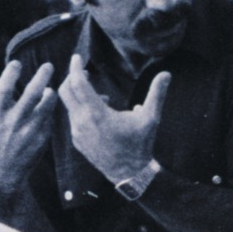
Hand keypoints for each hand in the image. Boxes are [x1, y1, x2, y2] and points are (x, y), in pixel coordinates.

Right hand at [0, 61, 55, 196]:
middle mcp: (14, 122)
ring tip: (50, 89)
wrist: (1, 175)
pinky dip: (50, 111)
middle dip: (41, 78)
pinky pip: (49, 120)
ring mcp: (29, 131)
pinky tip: (49, 106)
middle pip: (30, 95)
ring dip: (50, 95)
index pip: (3, 89)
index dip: (10, 74)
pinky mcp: (41, 140)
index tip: (17, 63)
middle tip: (49, 65)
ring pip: (45, 107)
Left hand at [57, 54, 169, 182]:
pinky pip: (73, 119)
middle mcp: (82, 122)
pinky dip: (81, 110)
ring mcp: (77, 133)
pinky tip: (99, 113)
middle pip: (66, 92)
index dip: (76, 68)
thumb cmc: (140, 144)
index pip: (78, 84)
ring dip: (80, 96)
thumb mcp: (150, 118)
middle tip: (84, 72)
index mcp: (97, 114)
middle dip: (72, 78)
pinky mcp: (77, 141)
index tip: (77, 57)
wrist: (130, 174)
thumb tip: (166, 74)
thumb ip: (156, 94)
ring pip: (69, 106)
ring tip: (101, 97)